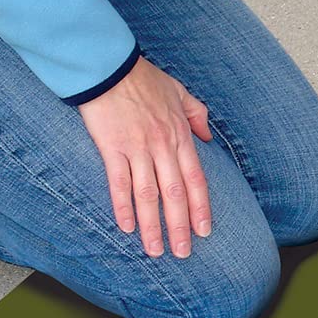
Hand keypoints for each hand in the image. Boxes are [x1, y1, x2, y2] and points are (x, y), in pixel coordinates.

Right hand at [78, 56, 212, 257]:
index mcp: (179, 135)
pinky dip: (123, 206)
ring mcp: (137, 148)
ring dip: (153, 226)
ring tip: (155, 251)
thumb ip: (196, 114)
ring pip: (149, 194)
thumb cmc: (142, 77)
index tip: (205, 231)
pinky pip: (119, 182)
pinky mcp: (112, 147)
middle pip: (175, 194)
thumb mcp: (178, 91)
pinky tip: (127, 227)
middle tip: (182, 253)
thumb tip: (208, 136)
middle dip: (180, 226)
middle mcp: (162, 146)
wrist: (109, 64)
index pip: (195, 179)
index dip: (201, 208)